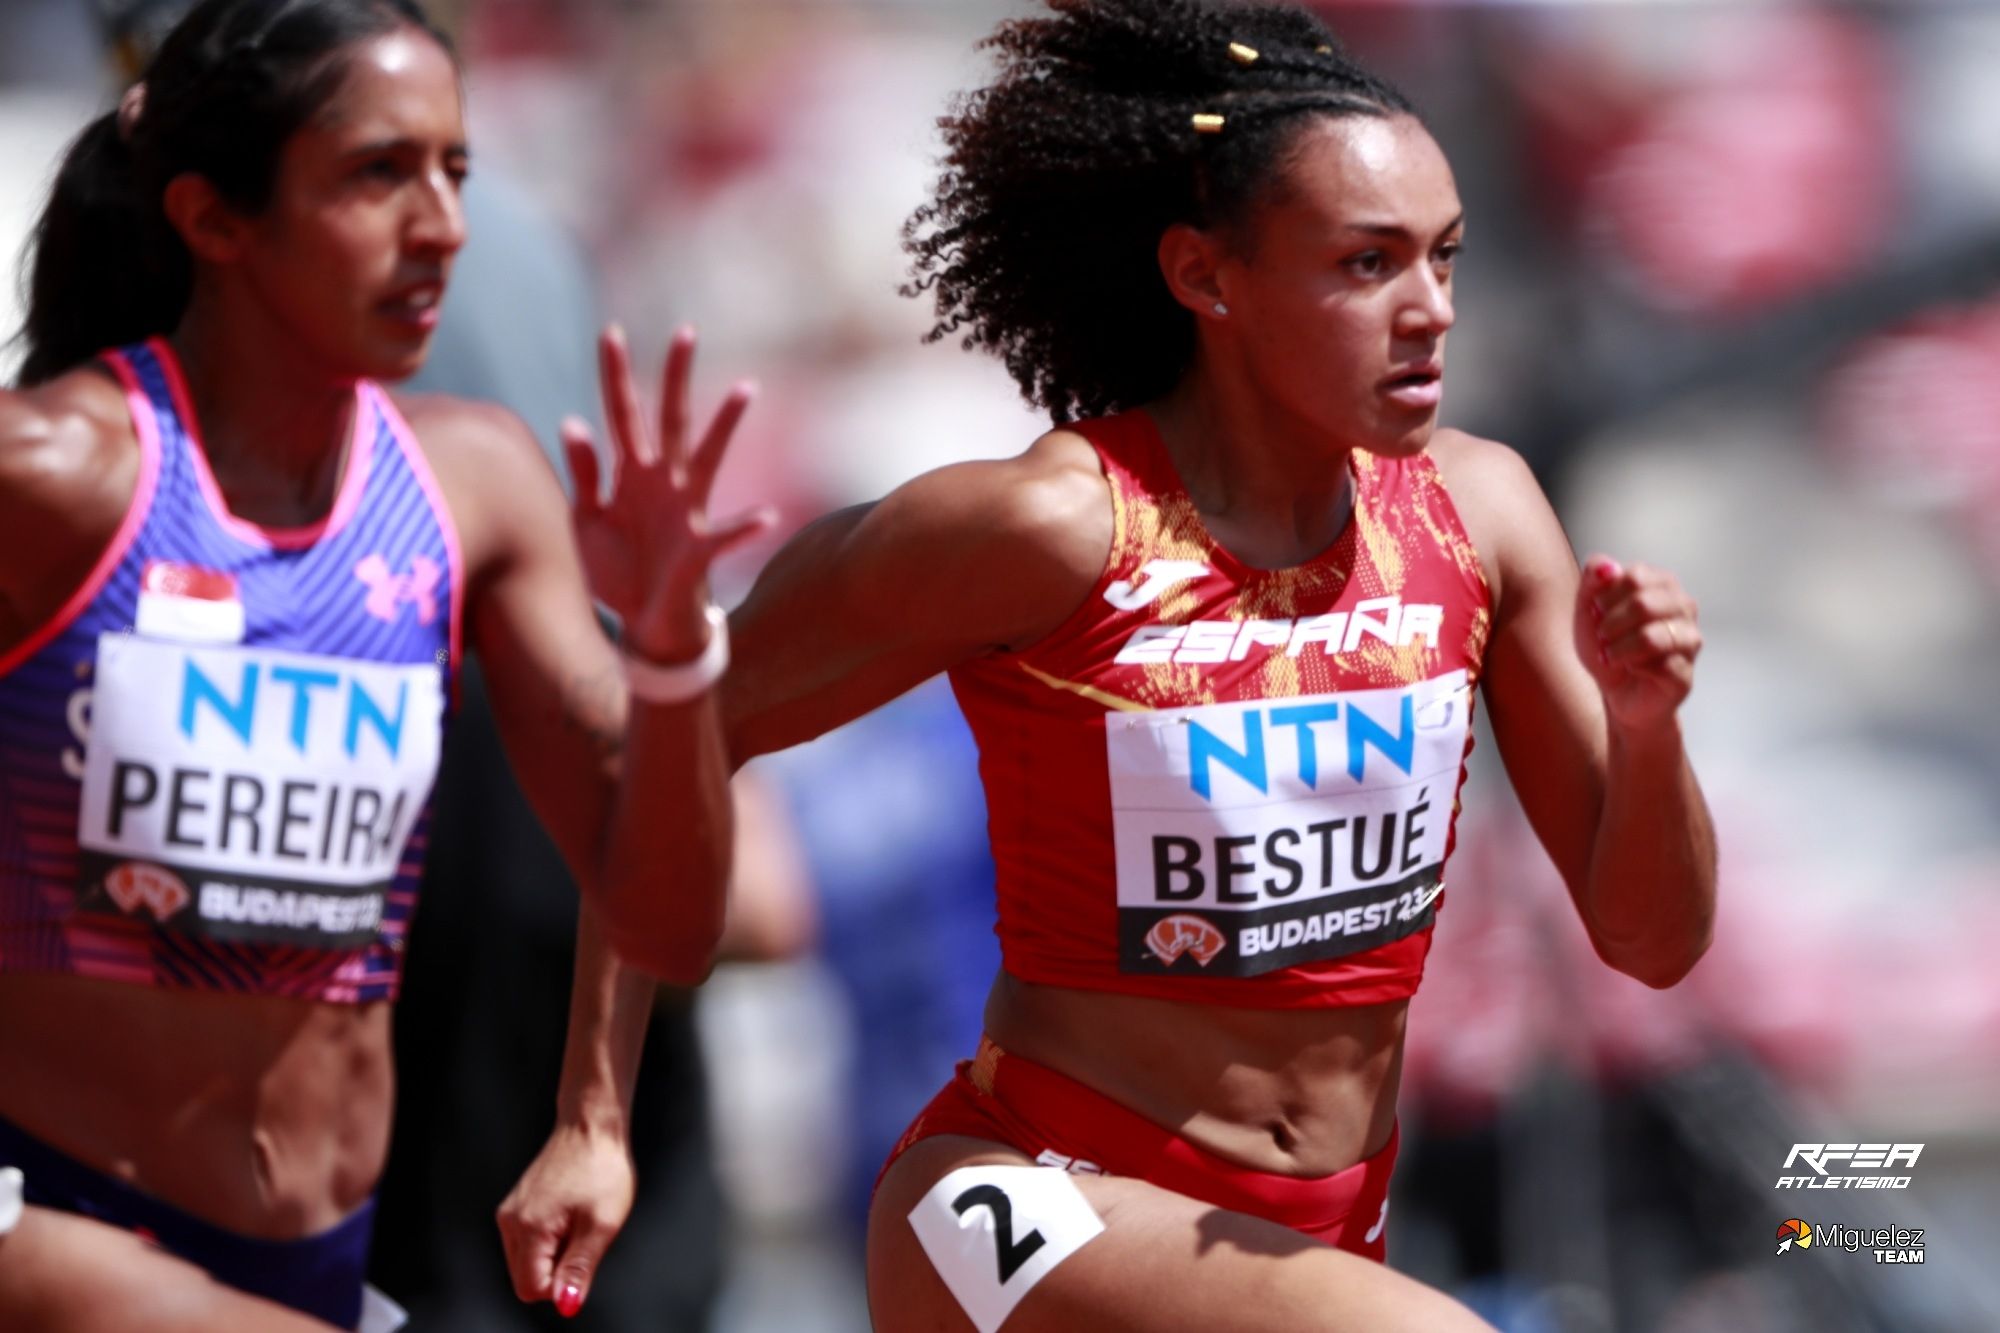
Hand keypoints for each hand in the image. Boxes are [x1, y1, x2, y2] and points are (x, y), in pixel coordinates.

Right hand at [496, 1123, 636, 1318]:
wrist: (592, 1126)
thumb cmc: (601, 1168)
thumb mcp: (602, 1224)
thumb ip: (580, 1269)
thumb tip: (566, 1304)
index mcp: (529, 1228)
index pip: (532, 1288)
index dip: (561, 1286)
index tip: (583, 1259)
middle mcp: (511, 1221)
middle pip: (526, 1278)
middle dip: (557, 1270)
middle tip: (583, 1237)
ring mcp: (511, 1212)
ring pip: (527, 1261)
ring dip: (554, 1254)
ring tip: (578, 1222)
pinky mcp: (517, 1206)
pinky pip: (529, 1243)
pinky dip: (550, 1240)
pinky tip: (570, 1214)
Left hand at [563, 324, 774, 661]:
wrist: (645, 625)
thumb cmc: (617, 570)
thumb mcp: (586, 520)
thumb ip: (583, 474)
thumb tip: (572, 421)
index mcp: (631, 474)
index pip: (621, 414)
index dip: (615, 376)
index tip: (610, 331)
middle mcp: (664, 483)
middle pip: (670, 419)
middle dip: (676, 377)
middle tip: (685, 331)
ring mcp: (686, 513)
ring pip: (708, 458)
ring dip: (724, 425)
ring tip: (744, 389)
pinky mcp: (699, 552)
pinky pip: (724, 537)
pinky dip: (744, 528)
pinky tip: (764, 517)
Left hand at [1574, 557, 1700, 733]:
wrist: (1615, 691)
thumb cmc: (1607, 644)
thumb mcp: (1587, 608)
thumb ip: (1593, 580)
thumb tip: (1607, 567)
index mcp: (1662, 584)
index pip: (1635, 576)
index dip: (1606, 596)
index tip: (1596, 611)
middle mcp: (1683, 607)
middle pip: (1644, 603)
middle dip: (1611, 622)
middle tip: (1602, 636)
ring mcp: (1689, 640)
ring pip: (1651, 636)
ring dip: (1618, 647)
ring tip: (1610, 654)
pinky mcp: (1684, 673)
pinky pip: (1658, 665)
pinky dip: (1632, 667)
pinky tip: (1629, 669)